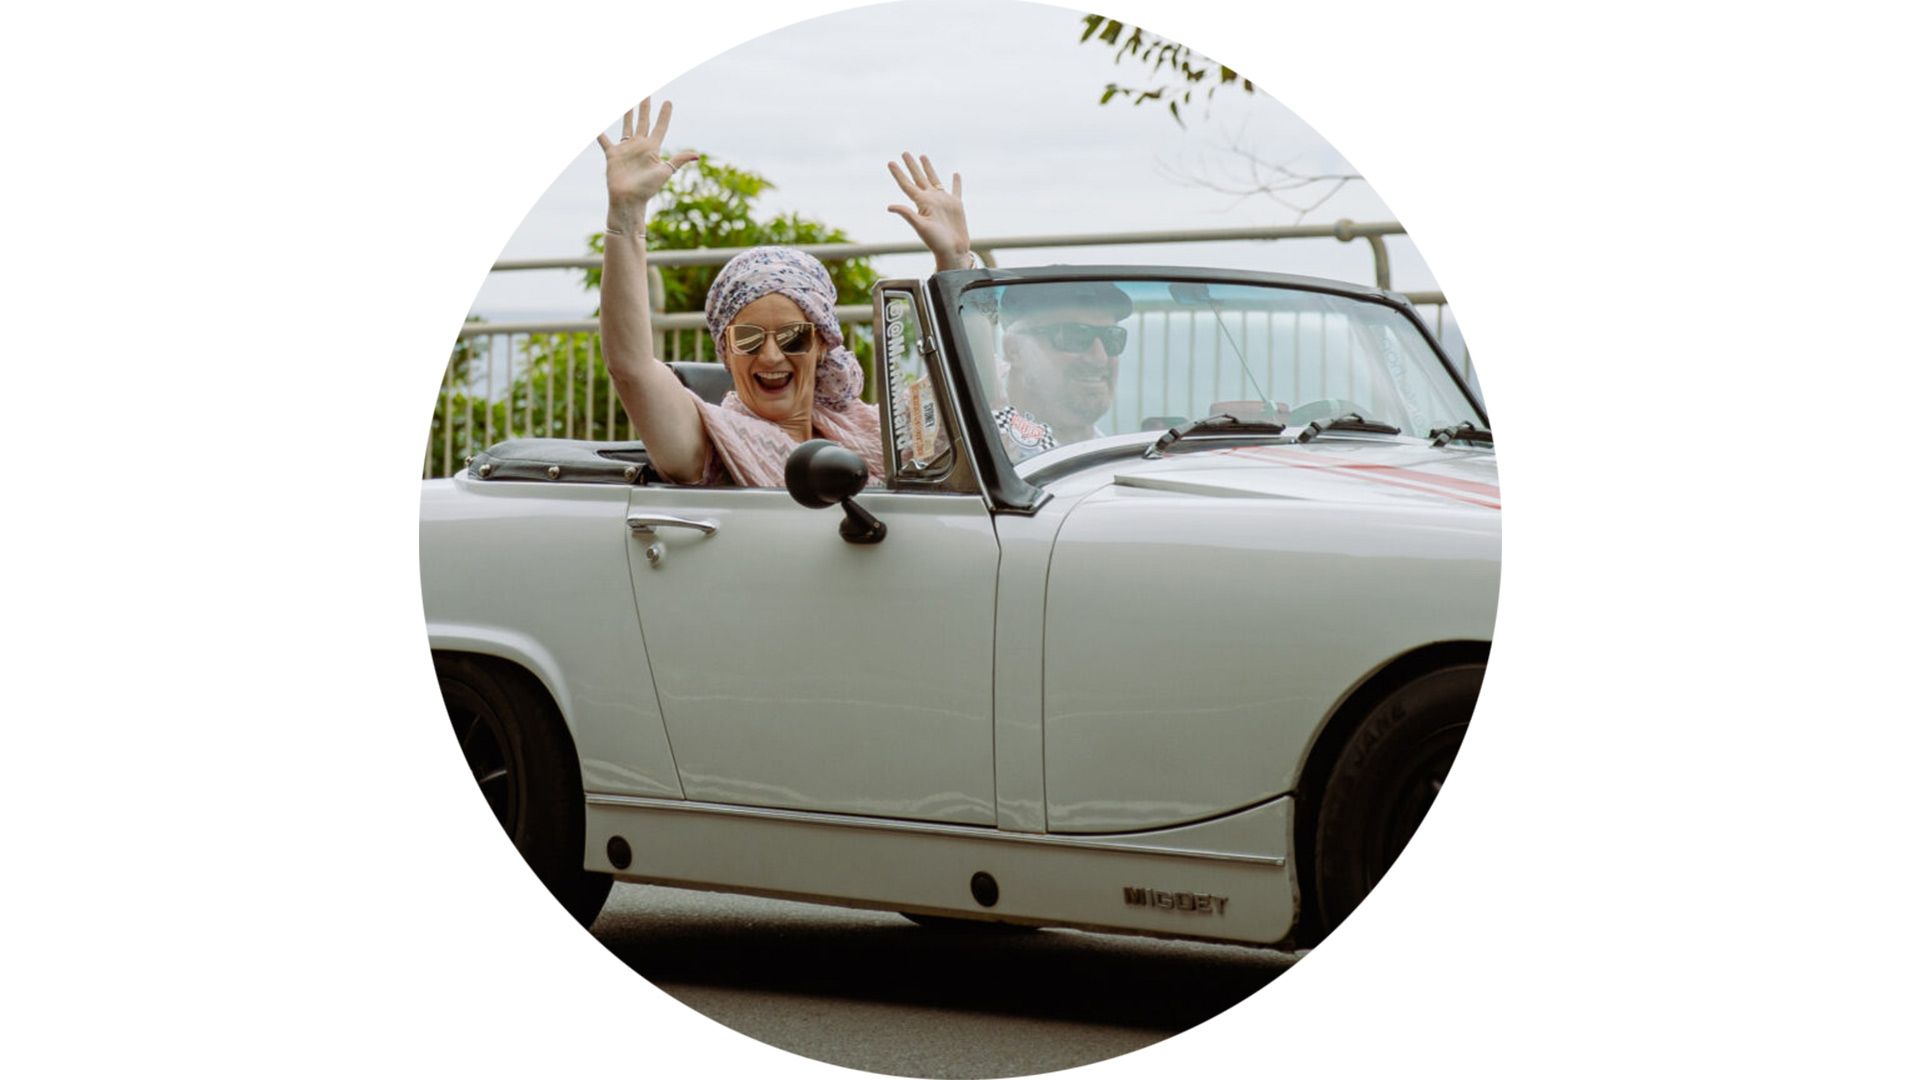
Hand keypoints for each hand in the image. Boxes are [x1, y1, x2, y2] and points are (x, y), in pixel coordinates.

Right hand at [598, 98, 698, 228]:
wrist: (628, 200)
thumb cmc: (647, 189)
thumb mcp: (665, 172)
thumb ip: (678, 160)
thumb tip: (697, 155)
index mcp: (652, 149)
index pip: (660, 127)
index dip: (664, 115)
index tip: (668, 102)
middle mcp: (639, 146)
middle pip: (643, 122)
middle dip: (645, 107)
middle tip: (646, 92)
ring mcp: (626, 149)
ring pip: (627, 125)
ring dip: (627, 113)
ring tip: (628, 101)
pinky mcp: (612, 154)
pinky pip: (604, 139)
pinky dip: (599, 132)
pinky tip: (595, 123)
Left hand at [887, 152, 970, 267]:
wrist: (953, 251)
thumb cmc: (936, 242)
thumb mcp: (920, 227)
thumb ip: (907, 214)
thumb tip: (889, 206)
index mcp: (922, 203)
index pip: (907, 185)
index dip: (898, 174)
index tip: (890, 162)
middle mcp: (931, 200)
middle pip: (919, 178)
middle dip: (912, 165)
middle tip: (905, 152)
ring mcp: (943, 201)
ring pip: (935, 179)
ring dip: (928, 168)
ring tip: (923, 156)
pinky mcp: (956, 205)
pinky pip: (956, 190)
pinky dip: (956, 182)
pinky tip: (955, 174)